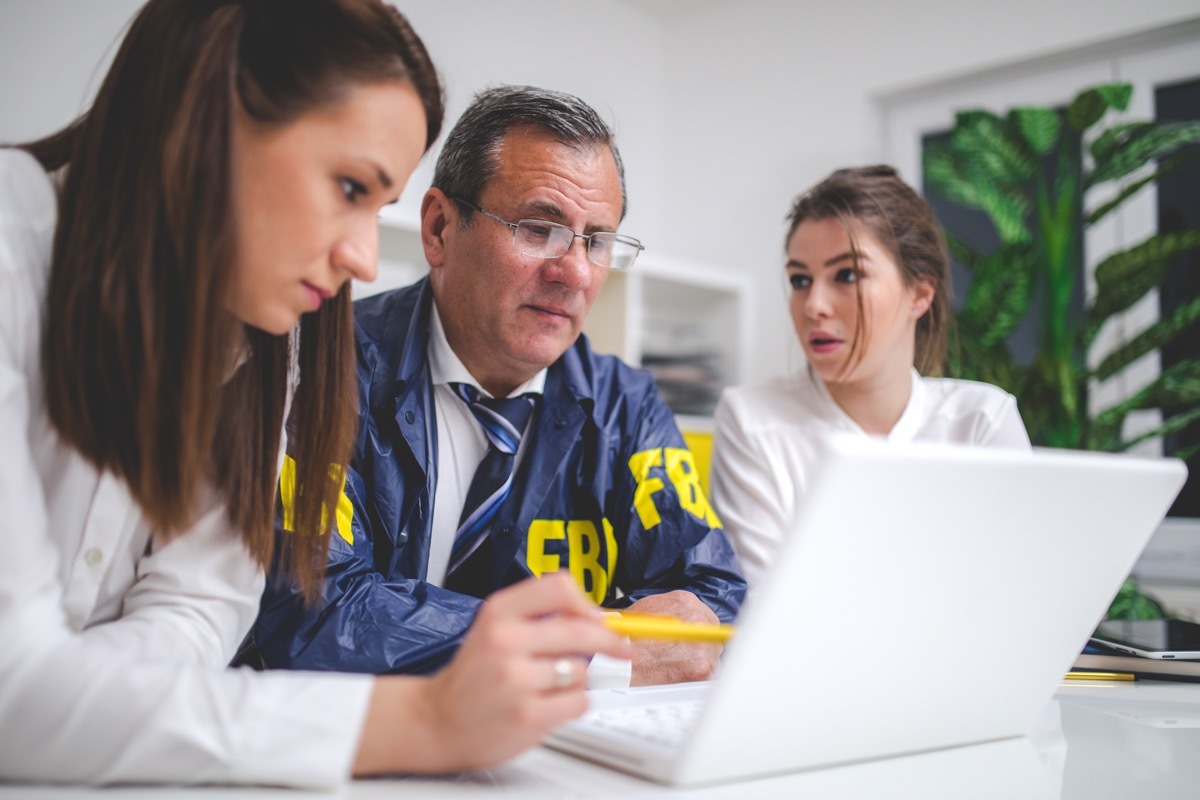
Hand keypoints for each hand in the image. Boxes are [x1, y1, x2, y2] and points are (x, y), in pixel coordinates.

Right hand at [353, 571, 631, 774]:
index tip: (600, 618)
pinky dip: (571, 705)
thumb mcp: (495, 629)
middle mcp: (505, 641)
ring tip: (546, 686)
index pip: (559, 587)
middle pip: (581, 629)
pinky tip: (545, 705)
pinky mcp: (528, 715)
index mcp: (498, 613)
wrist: (434, 721)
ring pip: (581, 670)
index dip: (588, 603)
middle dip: (609, 641)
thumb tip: (597, 618)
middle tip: (622, 648)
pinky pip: (578, 702)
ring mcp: (516, 679)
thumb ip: (538, 618)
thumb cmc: (472, 677)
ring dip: (575, 680)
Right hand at [624, 590, 721, 686]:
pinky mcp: (703, 668)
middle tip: (684, 655)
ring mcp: (703, 644)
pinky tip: (681, 676)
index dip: (697, 630)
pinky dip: (698, 678)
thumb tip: (682, 619)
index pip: (705, 615)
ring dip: (700, 661)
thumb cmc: (629, 639)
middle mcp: (699, 619)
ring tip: (678, 666)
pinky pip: (710, 674)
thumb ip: (672, 610)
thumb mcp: (648, 609)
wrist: (621, 664)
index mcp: (686, 602)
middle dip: (701, 645)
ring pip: (713, 655)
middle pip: (712, 634)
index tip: (692, 638)